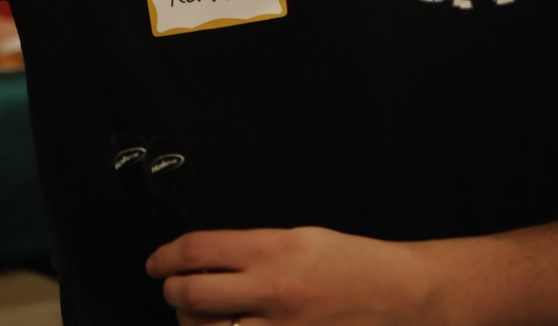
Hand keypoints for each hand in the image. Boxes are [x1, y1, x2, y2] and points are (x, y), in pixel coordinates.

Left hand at [148, 226, 433, 325]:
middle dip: (172, 292)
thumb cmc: (351, 266)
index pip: (196, 250)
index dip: (165, 256)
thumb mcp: (298, 239)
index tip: (156, 263)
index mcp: (273, 250)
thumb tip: (203, 263)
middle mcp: (272, 290)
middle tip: (173, 289)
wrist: (402, 299)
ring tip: (199, 318)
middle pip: (191, 295)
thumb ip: (250, 251)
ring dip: (192, 325)